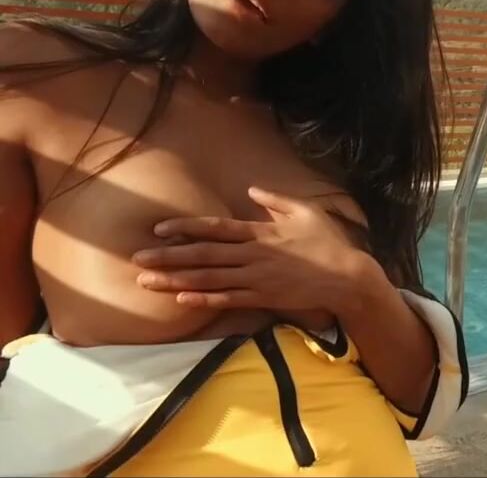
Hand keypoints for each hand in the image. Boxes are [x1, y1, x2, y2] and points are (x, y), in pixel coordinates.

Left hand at [133, 186, 377, 318]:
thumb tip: (253, 189)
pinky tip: (181, 299)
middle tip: (136, 258)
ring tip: (147, 281)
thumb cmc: (329, 242)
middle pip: (203, 255)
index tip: (159, 229)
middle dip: (168, 257)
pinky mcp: (263, 298)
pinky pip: (228, 299)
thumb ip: (277, 200)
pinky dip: (204, 299)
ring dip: (175, 280)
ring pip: (209, 279)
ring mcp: (257, 278)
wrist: (347, 278)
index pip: (216, 228)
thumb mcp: (307, 211)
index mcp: (262, 232)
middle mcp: (254, 255)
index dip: (186, 228)